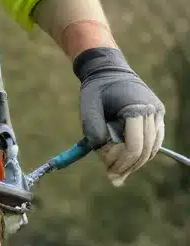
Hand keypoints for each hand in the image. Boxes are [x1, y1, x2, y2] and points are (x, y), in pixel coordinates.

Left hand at [74, 47, 164, 185]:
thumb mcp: (88, 107)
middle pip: (145, 150)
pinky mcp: (156, 116)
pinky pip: (152, 141)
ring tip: (118, 172)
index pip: (135, 144)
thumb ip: (94, 130)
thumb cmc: (96, 88)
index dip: (122, 161)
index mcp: (137, 107)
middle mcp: (152, 111)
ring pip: (152, 148)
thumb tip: (103, 157)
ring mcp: (157, 113)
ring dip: (136, 162)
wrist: (108, 68)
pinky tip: (127, 161)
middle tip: (113, 177)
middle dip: (128, 165)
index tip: (109, 171)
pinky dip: (141, 152)